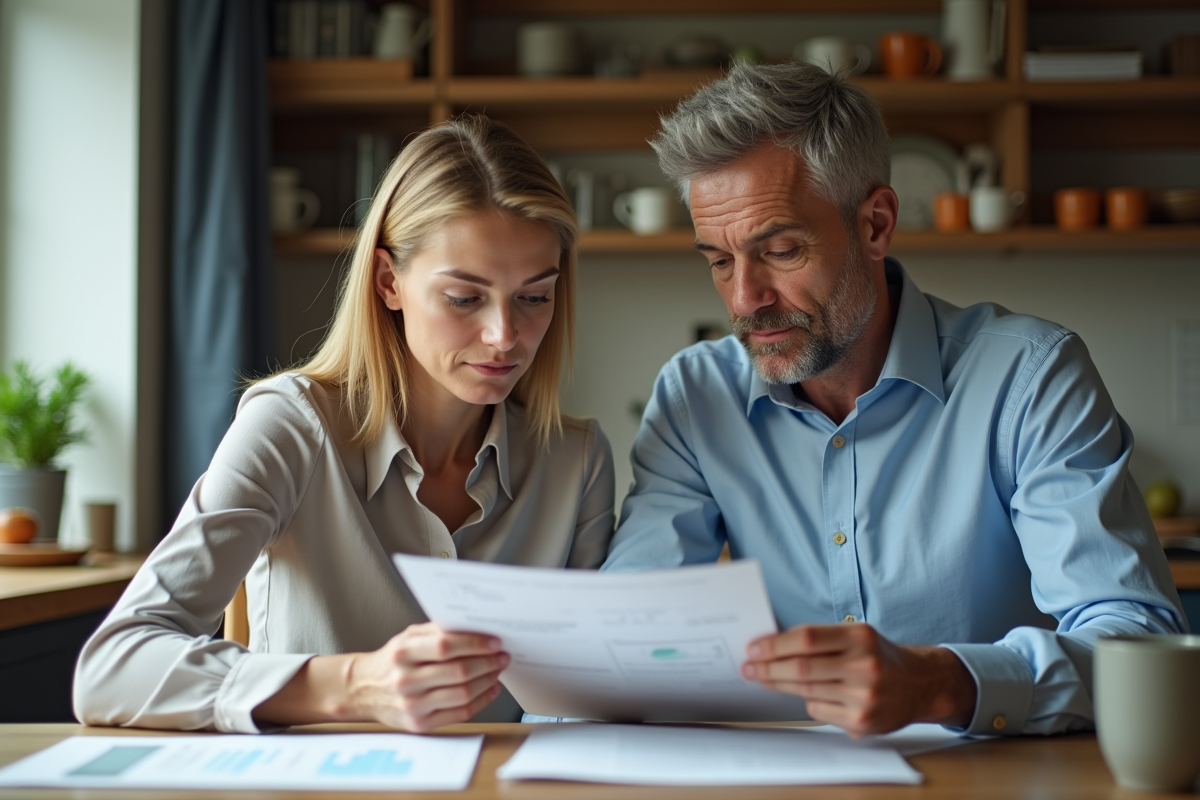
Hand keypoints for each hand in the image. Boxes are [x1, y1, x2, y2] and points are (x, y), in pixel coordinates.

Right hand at [253, 623, 508, 731]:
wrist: (364, 690)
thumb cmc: (393, 659)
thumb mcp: (408, 637)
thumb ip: (438, 631)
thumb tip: (476, 627)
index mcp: (403, 652)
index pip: (445, 646)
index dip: (475, 643)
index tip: (495, 641)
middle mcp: (406, 680)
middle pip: (459, 671)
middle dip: (488, 662)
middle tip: (503, 656)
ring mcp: (412, 705)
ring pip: (462, 694)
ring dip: (488, 681)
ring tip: (498, 671)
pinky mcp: (419, 724)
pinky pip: (459, 713)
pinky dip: (481, 701)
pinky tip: (489, 689)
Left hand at [742, 623, 975, 736]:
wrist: (921, 685)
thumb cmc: (879, 657)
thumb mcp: (856, 636)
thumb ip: (820, 639)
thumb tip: (772, 646)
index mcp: (860, 637)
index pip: (805, 638)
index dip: (774, 644)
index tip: (753, 648)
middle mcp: (864, 666)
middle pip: (801, 667)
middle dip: (768, 667)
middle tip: (749, 667)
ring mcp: (864, 696)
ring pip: (806, 690)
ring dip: (779, 684)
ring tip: (764, 678)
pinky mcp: (862, 721)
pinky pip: (818, 710)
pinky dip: (808, 701)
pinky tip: (809, 695)